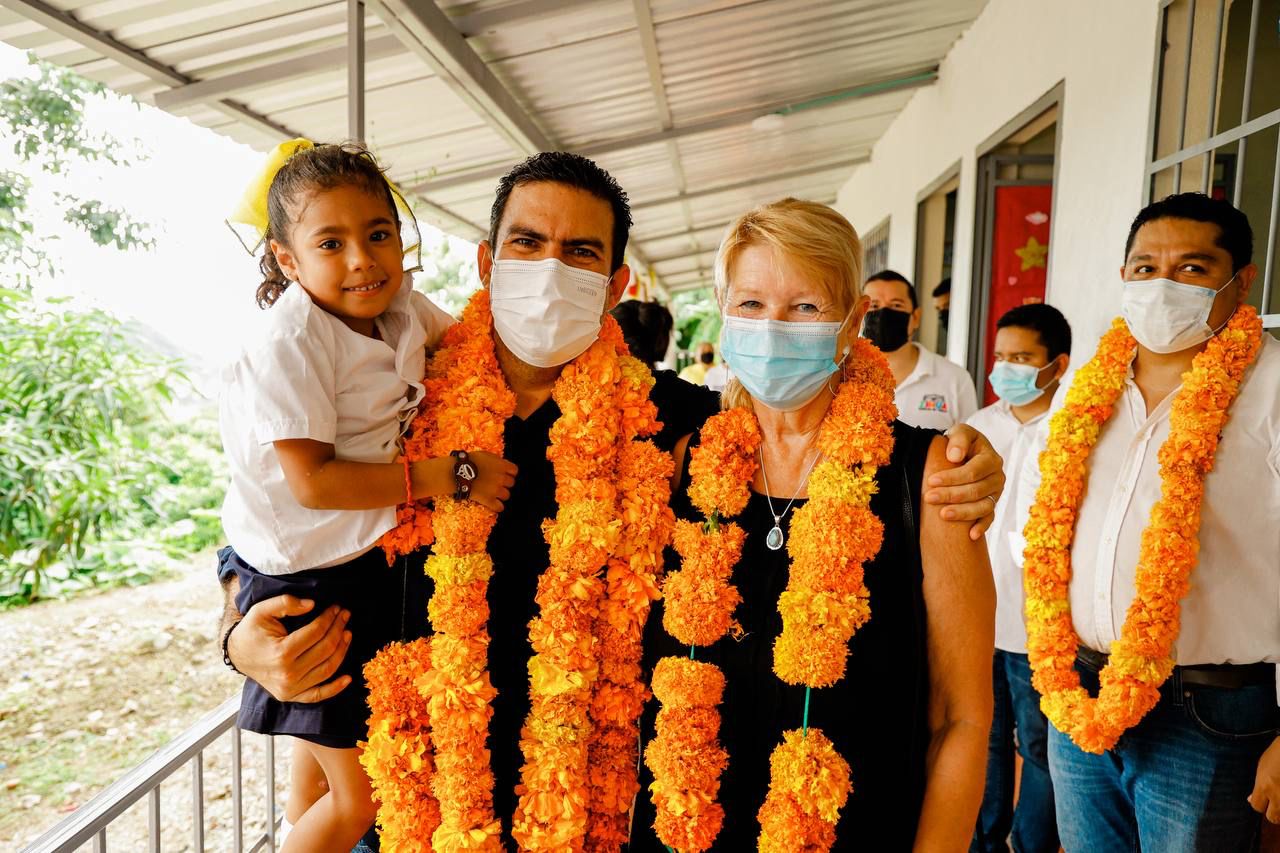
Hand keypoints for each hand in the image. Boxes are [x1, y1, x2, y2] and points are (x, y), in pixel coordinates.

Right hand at [227, 594, 352, 702]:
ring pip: (327, 669)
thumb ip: (285, 602)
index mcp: (281, 653)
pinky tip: (348, 677)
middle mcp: (288, 674)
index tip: (337, 607)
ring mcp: (290, 688)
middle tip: (345, 615)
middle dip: (338, 629)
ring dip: (342, 650)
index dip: (330, 618)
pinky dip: (335, 688)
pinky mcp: (291, 696)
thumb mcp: (261, 610)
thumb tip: (312, 604)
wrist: (237, 655)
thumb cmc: (251, 631)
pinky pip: (318, 695)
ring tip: (347, 633)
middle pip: (325, 650)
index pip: (316, 632)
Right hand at [466, 451, 517, 511]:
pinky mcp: (489, 500)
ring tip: (493, 493)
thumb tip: (501, 464)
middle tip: (496, 483)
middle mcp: (502, 478)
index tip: (505, 474)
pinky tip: (494, 504)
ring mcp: (496, 490)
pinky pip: (500, 507)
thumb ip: (496, 460)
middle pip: (511, 483)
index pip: (514, 471)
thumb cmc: (469, 461)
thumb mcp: (485, 455)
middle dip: (505, 483)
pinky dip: (497, 506)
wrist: (457, 472)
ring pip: (507, 495)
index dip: (509, 473)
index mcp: (502, 465)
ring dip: (501, 494)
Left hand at [924, 424, 1005, 539]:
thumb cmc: (961, 443)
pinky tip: (971, 535)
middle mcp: (997, 477)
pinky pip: (989, 518)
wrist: (966, 453)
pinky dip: (982, 527)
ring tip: (943, 515)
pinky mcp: (992, 504)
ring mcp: (996, 493)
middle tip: (929, 498)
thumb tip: (955, 456)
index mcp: (991, 458)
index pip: (973, 471)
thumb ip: (959, 438)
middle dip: (951, 495)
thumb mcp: (960, 432)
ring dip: (963, 512)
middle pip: (976, 490)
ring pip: (983, 506)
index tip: (931, 481)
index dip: (952, 477)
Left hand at [1249, 736, 1279, 822]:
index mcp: (1264, 786)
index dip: (1259, 803)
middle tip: (1276, 802)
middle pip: (1273, 817)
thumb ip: (1257, 785)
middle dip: (1273, 812)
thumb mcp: (1262, 766)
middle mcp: (1279, 796)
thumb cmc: (1278, 753)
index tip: (1263, 799)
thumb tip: (1250, 800)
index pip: (1256, 807)